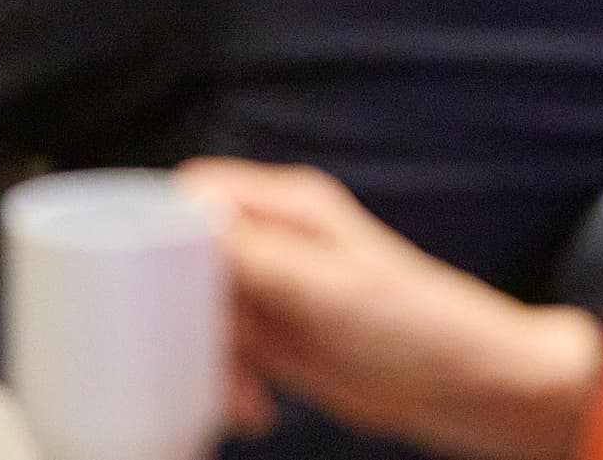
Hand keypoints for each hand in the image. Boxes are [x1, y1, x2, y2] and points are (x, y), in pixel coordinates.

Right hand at [177, 161, 600, 459]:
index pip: (197, 192)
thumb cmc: (415, 329)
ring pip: (196, 310)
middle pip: (184, 257)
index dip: (156, 230)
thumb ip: (255, 258)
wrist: (464, 385)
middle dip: (177, 315)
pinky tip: (252, 410)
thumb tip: (185, 221)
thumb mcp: (326, 292)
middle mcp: (278, 240)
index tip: (138, 286)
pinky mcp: (277, 332)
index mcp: (292, 209)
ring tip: (240, 399)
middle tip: (197, 360)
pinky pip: (220, 347)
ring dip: (202, 358)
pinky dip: (222, 380)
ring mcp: (275, 287)